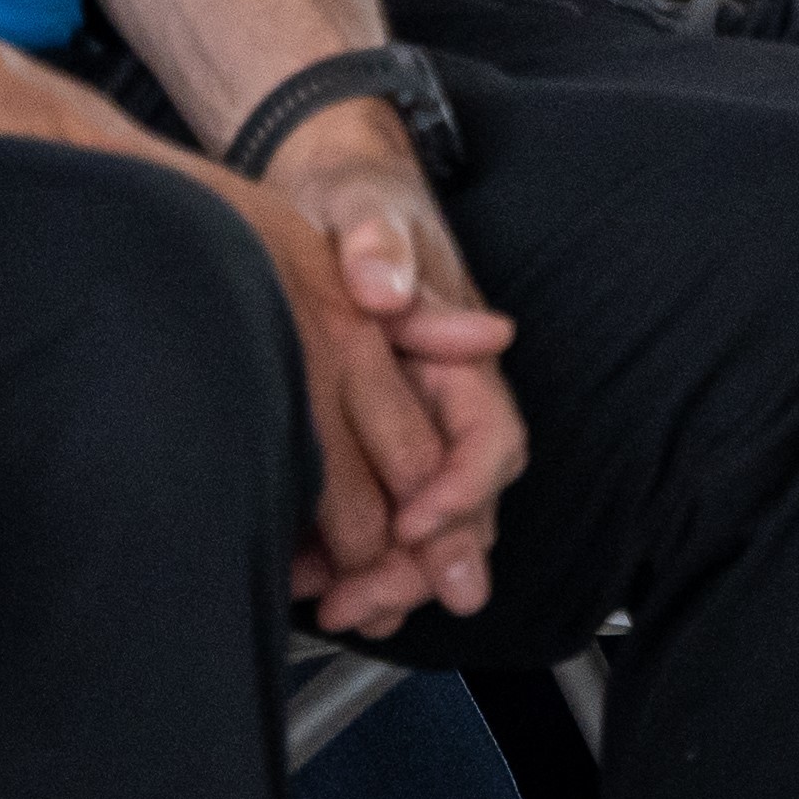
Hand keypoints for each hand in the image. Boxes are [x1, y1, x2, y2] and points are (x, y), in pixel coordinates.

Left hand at [218, 100, 525, 638]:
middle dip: (420, 565)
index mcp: (462, 355)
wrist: (330, 190)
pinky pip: (380, 514)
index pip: (489, 441)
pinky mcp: (370, 440)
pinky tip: (309, 582)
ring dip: (386, 577)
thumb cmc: (358, 199)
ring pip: (425, 526)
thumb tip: (385, 286)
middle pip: (464, 507)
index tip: (412, 524)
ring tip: (333, 608)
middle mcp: (447, 402)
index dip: (461, 493)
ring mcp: (413, 425)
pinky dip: (353, 558)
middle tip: (361, 602)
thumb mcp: (367, 208)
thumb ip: (379, 246)